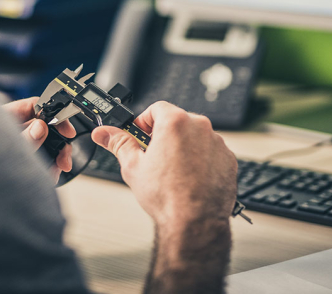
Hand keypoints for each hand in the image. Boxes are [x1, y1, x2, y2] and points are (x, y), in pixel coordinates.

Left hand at [3, 97, 74, 183]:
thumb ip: (22, 139)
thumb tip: (40, 127)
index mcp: (6, 117)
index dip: (53, 113)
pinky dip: (49, 170)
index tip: (66, 128)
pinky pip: (42, 163)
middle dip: (59, 142)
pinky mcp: (22, 163)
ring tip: (56, 170)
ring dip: (56, 159)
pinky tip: (48, 176)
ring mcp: (18, 147)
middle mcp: (14, 130)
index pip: (34, 106)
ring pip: (47, 147)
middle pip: (45, 127)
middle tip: (64, 157)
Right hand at [91, 101, 236, 226]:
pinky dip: (200, 160)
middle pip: (176, 121)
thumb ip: (118, 144)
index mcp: (175, 122)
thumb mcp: (133, 167)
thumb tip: (104, 133)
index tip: (139, 135)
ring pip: (194, 137)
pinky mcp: (228, 159)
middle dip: (163, 135)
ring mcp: (216, 143)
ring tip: (171, 171)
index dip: (144, 121)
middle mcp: (200, 127)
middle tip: (152, 155)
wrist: (196, 223)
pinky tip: (188, 178)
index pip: (156, 108)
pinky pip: (210, 152)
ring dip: (182, 147)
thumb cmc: (167, 197)